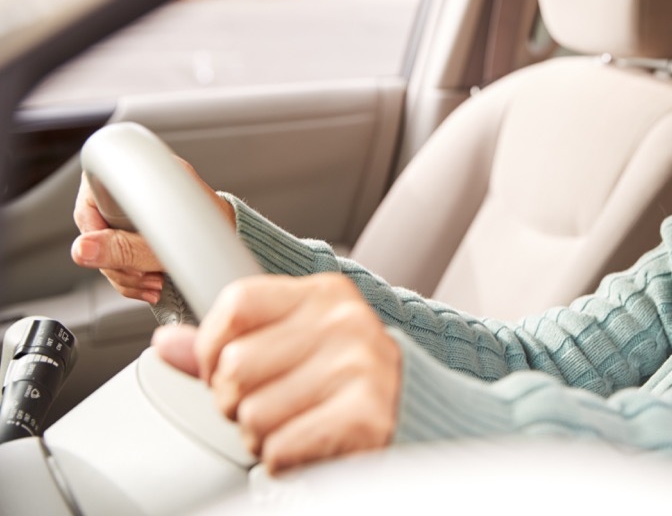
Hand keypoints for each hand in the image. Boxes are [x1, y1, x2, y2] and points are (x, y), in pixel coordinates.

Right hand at [71, 158, 233, 302]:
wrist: (240, 243)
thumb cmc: (212, 234)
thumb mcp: (163, 245)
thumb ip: (123, 249)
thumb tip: (82, 249)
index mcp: (140, 177)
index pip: (90, 198)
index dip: (93, 230)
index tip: (106, 253)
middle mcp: (136, 191)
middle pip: (97, 231)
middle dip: (116, 262)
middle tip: (140, 275)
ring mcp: (139, 214)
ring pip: (108, 250)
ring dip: (127, 275)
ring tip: (153, 282)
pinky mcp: (144, 235)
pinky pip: (124, 257)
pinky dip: (135, 278)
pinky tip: (153, 284)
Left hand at [154, 273, 401, 472]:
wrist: (418, 417)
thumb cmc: (349, 384)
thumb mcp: (295, 347)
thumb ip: (229, 344)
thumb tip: (166, 342)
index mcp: (325, 295)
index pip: (236, 303)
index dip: (213, 346)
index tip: (228, 368)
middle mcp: (344, 322)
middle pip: (235, 367)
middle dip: (240, 402)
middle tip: (276, 404)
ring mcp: (358, 367)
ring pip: (253, 415)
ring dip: (264, 437)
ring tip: (298, 424)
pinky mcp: (365, 415)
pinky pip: (280, 450)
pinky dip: (286, 462)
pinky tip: (311, 446)